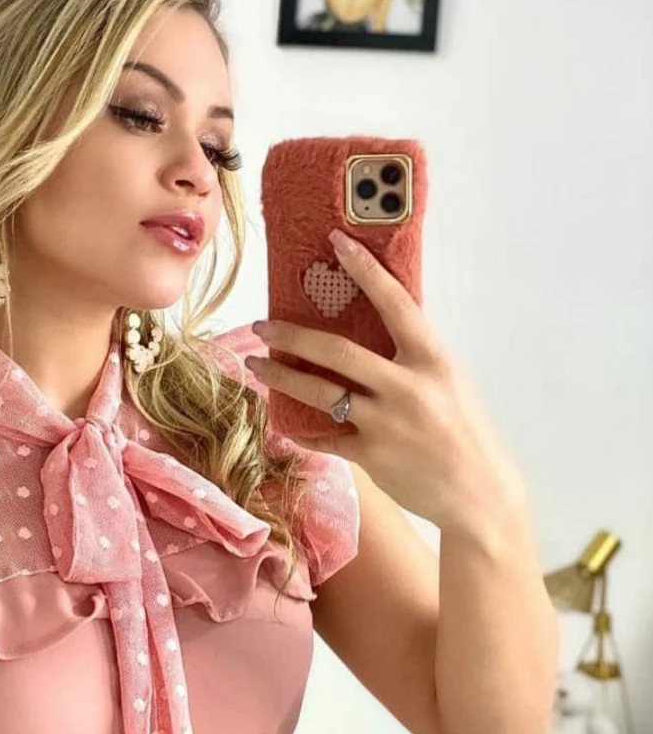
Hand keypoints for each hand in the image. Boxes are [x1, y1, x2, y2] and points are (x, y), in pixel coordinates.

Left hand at [245, 228, 524, 531]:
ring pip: (318, 392)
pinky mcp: (370, 455)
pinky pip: (324, 438)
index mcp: (432, 359)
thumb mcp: (447, 382)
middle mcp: (407, 386)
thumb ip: (410, 359)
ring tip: (256, 365)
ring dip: (281, 377)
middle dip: (292, 336)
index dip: (365, 270)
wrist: (478, 492)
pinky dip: (303, 430)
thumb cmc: (463, 431)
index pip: (395, 303)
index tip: (337, 241)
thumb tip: (369, 333)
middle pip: (337, 351)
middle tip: (260, 326)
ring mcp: (386, 423)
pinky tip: (284, 422)